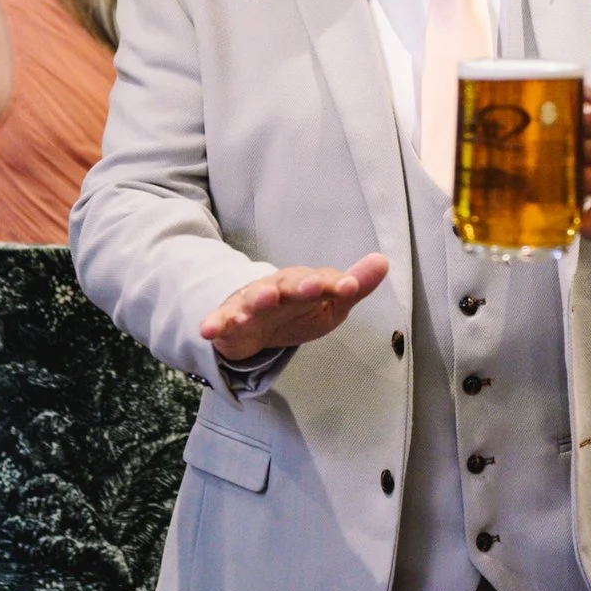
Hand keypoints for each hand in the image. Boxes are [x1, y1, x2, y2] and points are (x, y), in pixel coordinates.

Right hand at [202, 255, 389, 362]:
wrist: (257, 324)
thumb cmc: (299, 310)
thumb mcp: (332, 303)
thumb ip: (356, 285)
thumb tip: (382, 260)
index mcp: (305, 283)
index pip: (322, 281)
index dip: (336, 284)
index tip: (350, 288)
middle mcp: (278, 288)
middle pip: (288, 284)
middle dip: (299, 285)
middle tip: (311, 287)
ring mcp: (251, 304)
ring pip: (253, 299)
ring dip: (258, 298)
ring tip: (264, 299)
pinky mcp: (229, 320)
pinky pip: (221, 321)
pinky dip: (214, 324)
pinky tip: (208, 330)